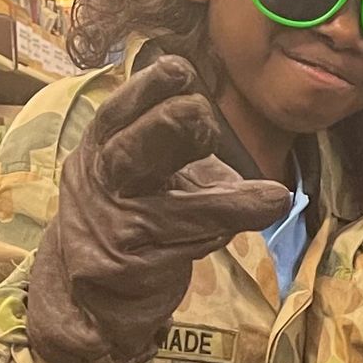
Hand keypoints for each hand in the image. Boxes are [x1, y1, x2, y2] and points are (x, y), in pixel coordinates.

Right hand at [25, 56, 290, 362]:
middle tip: (206, 116)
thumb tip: (222, 122)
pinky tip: (261, 219)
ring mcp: (115, 228)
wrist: (88, 293)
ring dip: (226, 203)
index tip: (181, 69)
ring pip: (170, 210)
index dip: (148, 88)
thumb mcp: (145, 173)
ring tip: (273, 197)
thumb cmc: (131, 218)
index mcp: (102, 146)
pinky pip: (186, 248)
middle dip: (168, 128)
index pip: (118, 111)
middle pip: (129, 151)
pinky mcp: (133, 269)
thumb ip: (177, 148)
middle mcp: (102, 183)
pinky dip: (225, 234)